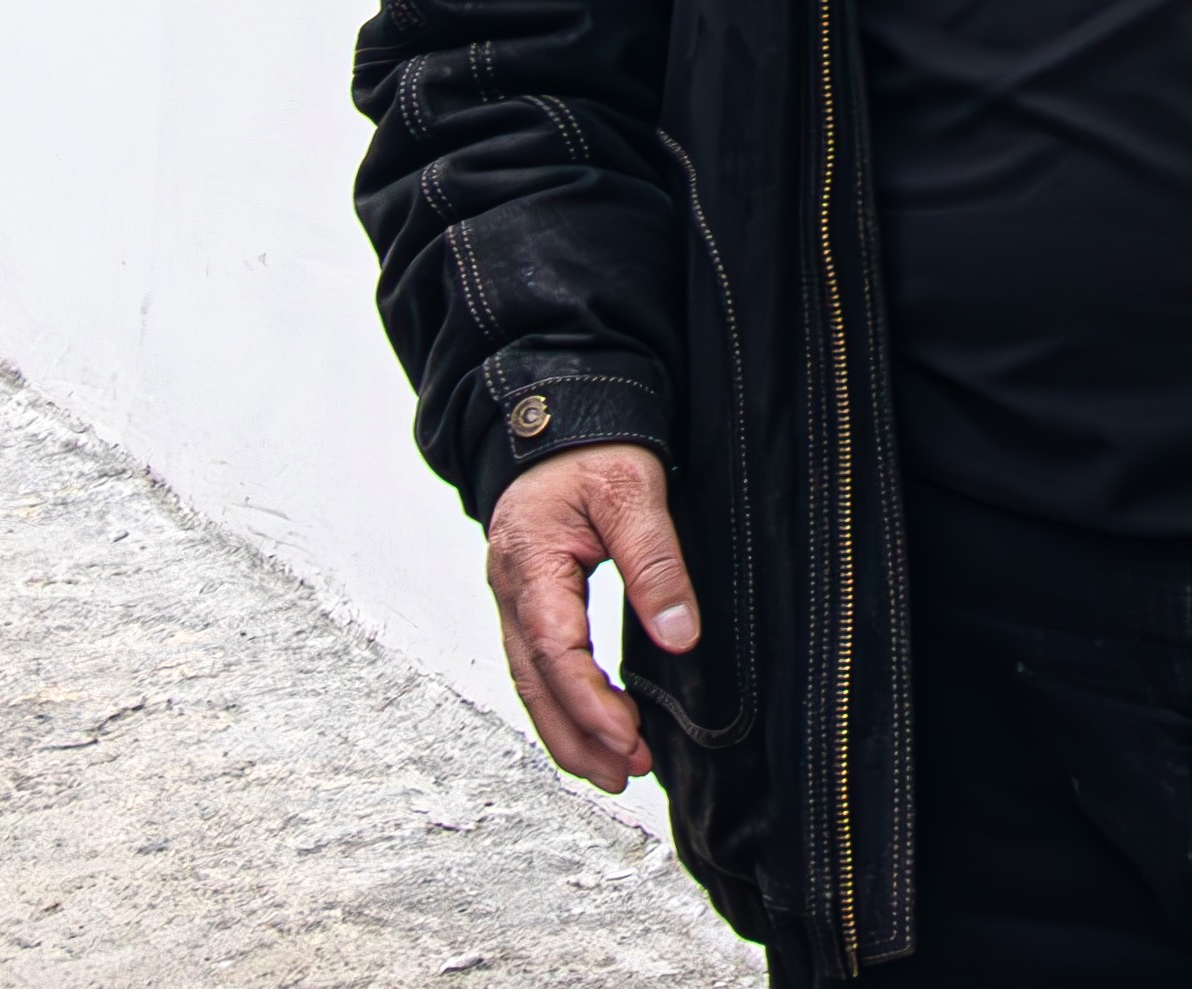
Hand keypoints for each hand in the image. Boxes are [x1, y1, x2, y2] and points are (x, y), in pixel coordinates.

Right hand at [485, 442, 699, 791]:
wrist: (560, 413)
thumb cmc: (591, 448)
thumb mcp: (632, 491)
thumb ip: (654, 563)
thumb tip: (680, 634)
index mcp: (530, 562)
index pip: (555, 650)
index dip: (590, 702)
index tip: (629, 737)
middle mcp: (511, 588)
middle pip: (534, 683)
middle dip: (577, 738)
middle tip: (625, 777)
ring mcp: (514, 597)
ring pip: (531, 682)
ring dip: (569, 732)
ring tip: (615, 772)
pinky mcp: (529, 600)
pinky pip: (538, 665)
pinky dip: (563, 704)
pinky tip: (593, 728)